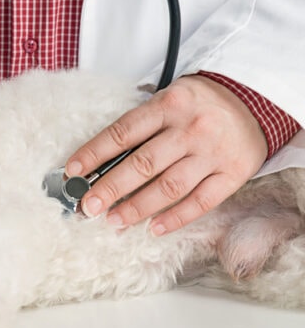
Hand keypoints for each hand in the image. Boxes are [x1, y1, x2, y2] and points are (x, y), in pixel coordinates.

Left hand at [64, 75, 267, 234]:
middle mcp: (191, 128)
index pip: (122, 133)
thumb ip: (140, 127)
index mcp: (169, 105)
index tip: (72, 172)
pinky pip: (201, 201)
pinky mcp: (233, 173)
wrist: (254, 99)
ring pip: (169, 187)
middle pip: (143, 164)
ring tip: (113, 221)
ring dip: (137, 208)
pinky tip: (153, 228)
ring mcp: (213, 152)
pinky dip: (175, 218)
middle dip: (110, 188)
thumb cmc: (198, 104)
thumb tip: (101, 164)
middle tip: (88, 207)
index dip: (94, 154)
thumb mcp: (168, 100)